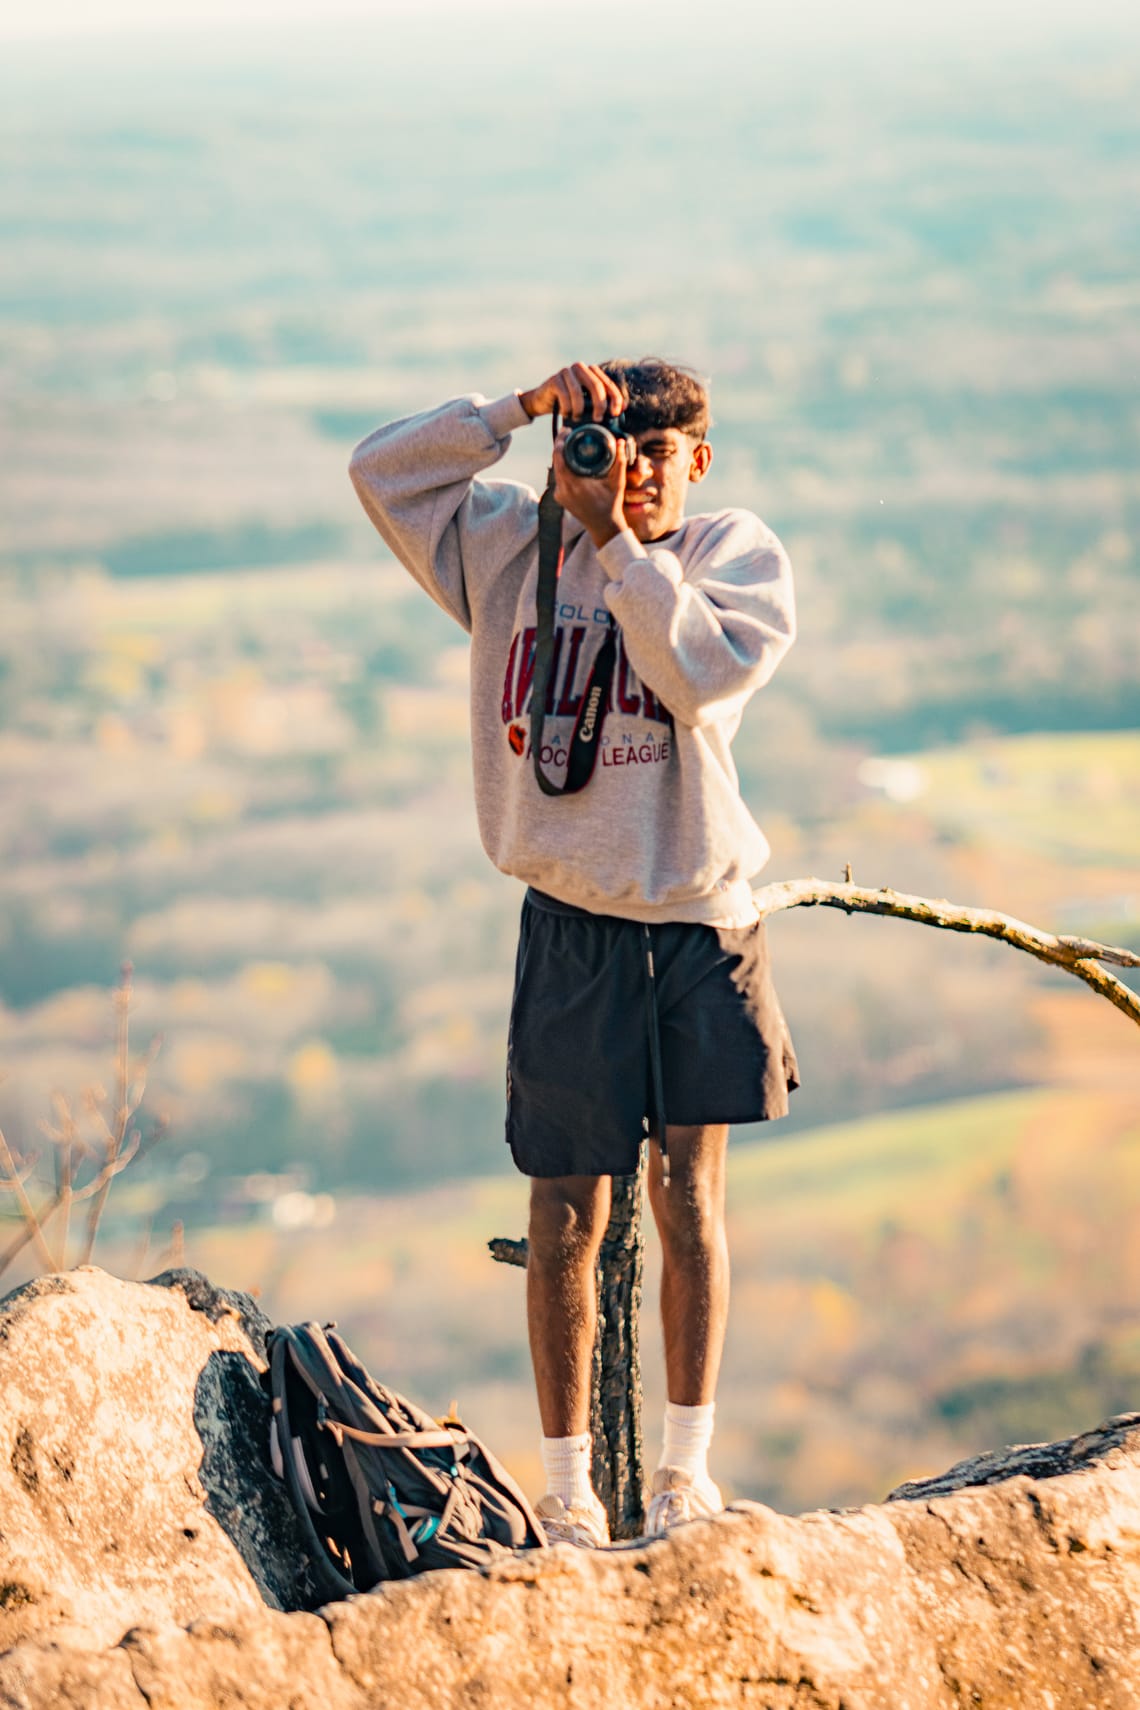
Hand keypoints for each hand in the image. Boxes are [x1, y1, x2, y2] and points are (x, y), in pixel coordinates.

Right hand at [519, 362, 626, 423]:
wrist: (542, 401)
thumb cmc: (569, 404)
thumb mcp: (587, 404)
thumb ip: (602, 403)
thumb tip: (623, 409)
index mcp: (592, 372)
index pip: (609, 384)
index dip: (616, 399)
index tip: (616, 414)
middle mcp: (581, 368)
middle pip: (596, 386)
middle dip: (599, 405)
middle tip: (598, 419)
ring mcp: (567, 372)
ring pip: (579, 392)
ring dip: (580, 409)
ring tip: (578, 419)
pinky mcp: (555, 379)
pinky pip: (564, 395)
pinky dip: (567, 408)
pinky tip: (567, 415)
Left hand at [552, 435, 629, 550]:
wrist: (604, 527)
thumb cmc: (612, 505)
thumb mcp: (618, 482)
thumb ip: (620, 461)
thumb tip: (619, 441)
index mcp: (574, 484)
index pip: (559, 457)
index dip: (560, 441)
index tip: (567, 430)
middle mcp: (563, 490)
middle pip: (555, 461)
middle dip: (560, 445)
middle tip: (567, 433)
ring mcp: (559, 495)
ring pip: (556, 469)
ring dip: (561, 456)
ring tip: (569, 443)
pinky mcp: (560, 498)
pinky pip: (558, 478)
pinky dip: (562, 468)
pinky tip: (569, 460)